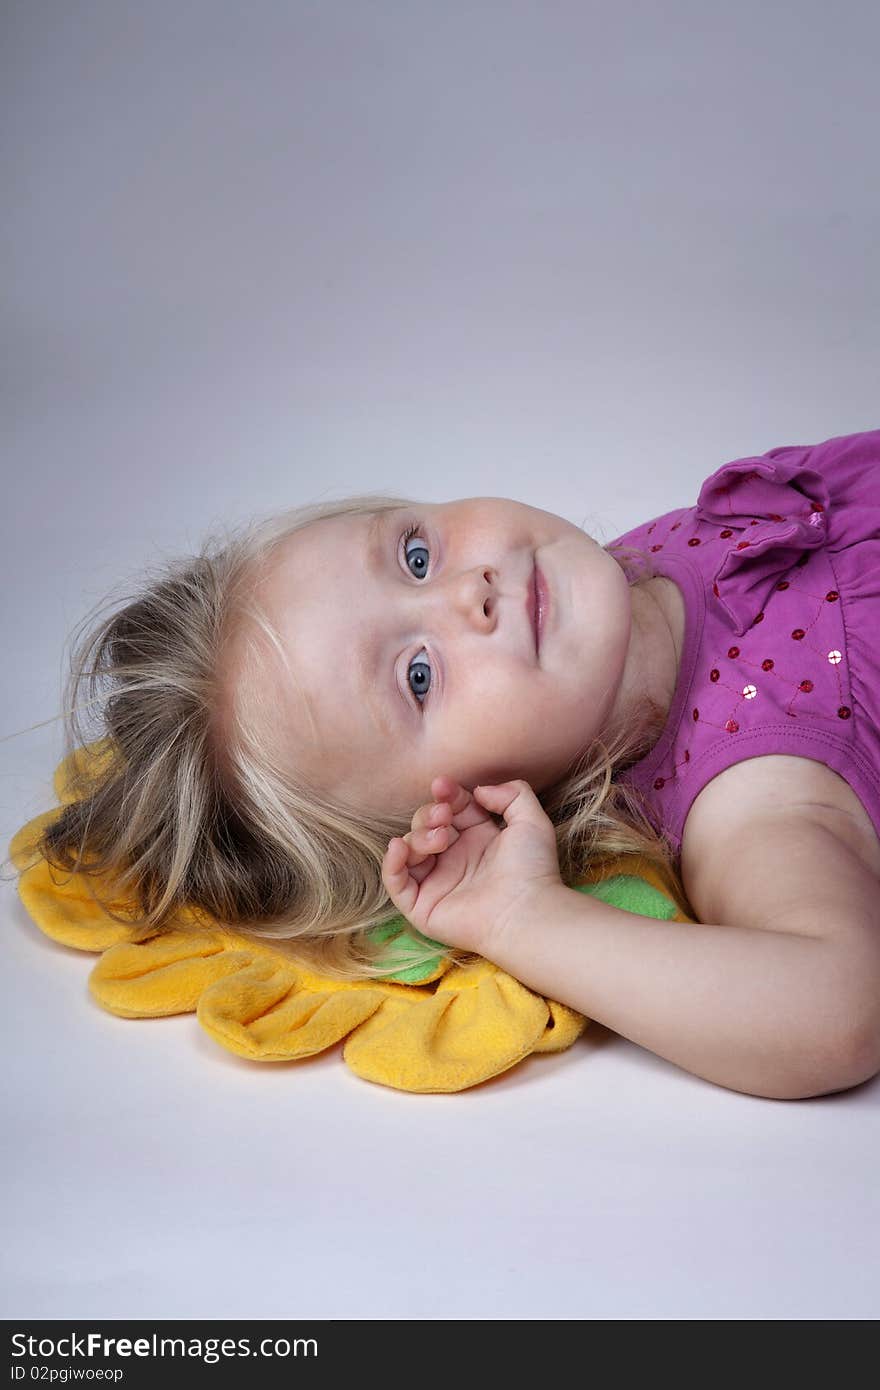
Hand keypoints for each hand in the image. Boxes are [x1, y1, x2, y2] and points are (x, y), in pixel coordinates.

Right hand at [381, 774, 562, 957]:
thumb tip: (479, 790)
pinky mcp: (422, 907)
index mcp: (477, 839)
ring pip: (409, 849)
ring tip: (440, 838)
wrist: (526, 911)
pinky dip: (391, 862)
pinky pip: (395, 882)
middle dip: (429, 813)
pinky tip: (400, 847)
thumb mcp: (532, 821)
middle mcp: (454, 859)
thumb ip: (513, 794)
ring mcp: (437, 883)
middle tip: (444, 815)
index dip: (447, 795)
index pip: (451, 809)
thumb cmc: (533, 871)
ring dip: (418, 835)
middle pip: (426, 825)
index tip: (443, 786)